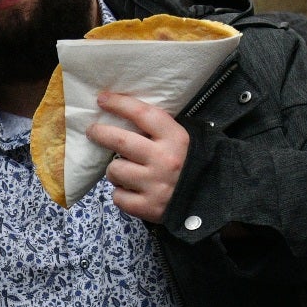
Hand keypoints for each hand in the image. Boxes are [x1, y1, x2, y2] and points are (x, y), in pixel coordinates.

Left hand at [91, 92, 190, 223]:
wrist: (214, 199)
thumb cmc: (193, 164)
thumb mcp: (186, 140)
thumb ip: (160, 130)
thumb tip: (125, 115)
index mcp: (175, 138)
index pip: (142, 114)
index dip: (119, 104)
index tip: (102, 99)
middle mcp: (164, 160)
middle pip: (120, 141)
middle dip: (100, 133)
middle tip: (93, 131)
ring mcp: (155, 185)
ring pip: (114, 171)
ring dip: (114, 170)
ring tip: (124, 172)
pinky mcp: (148, 207)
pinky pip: (118, 197)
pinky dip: (121, 194)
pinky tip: (132, 191)